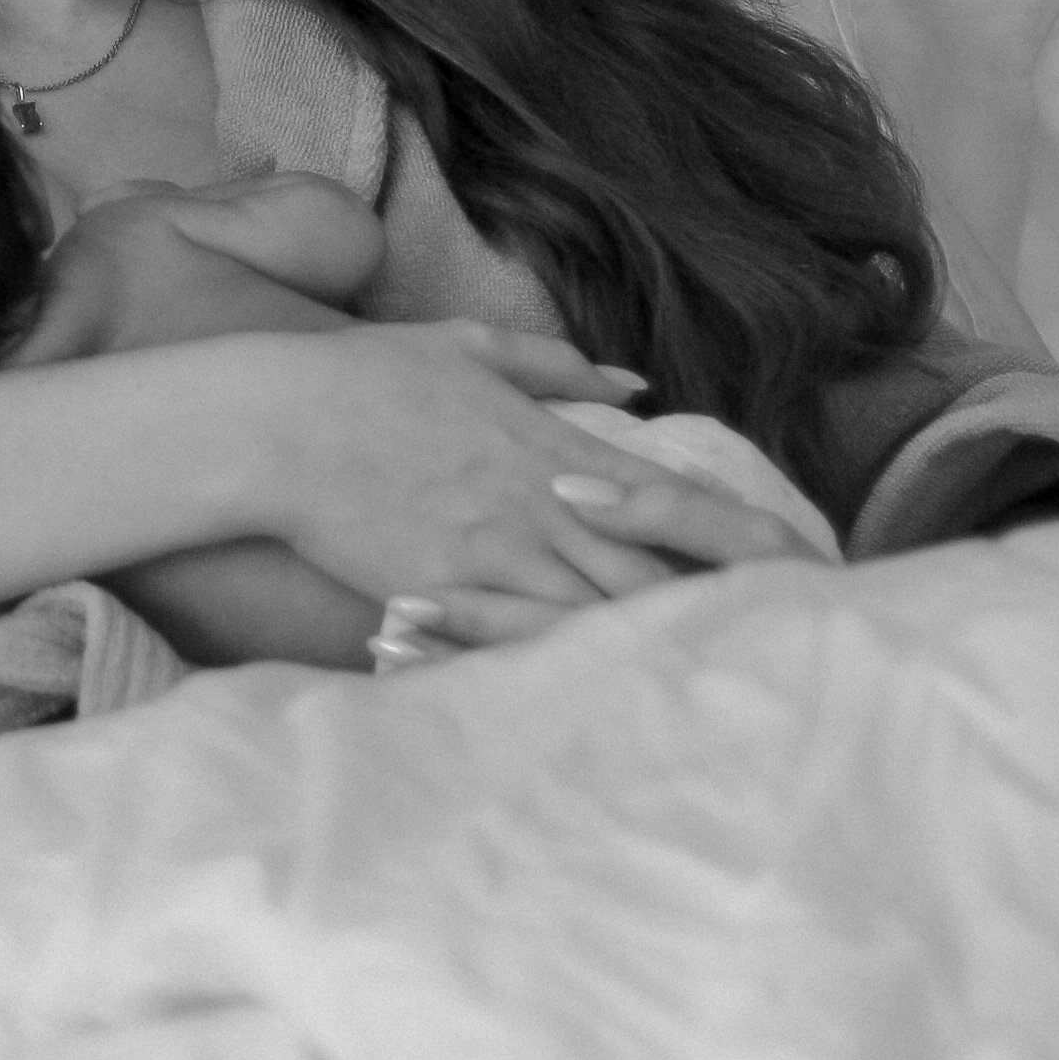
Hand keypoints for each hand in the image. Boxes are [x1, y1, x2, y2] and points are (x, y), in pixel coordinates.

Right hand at [239, 320, 820, 643]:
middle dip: (715, 612)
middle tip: (779, 654)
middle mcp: (540, 502)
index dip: (728, 538)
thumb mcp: (465, 347)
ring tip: (716, 698)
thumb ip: (556, 365)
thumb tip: (635, 383)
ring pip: (596, 616)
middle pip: (649, 569)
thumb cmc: (365, 378)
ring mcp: (496, 552)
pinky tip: (608, 712)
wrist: (278, 423)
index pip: (665, 497)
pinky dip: (566, 676)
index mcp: (551, 443)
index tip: (780, 570)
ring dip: (652, 654)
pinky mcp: (450, 593)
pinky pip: (522, 644)